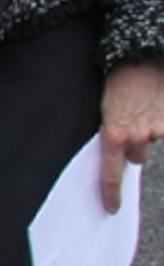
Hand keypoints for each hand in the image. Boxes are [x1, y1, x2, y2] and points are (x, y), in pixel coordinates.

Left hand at [99, 60, 163, 212]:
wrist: (141, 57)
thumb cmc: (118, 82)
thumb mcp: (107, 112)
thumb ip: (113, 135)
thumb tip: (120, 157)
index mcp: (113, 135)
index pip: (110, 175)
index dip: (111, 194)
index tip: (112, 208)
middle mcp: (136, 136)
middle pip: (137, 157)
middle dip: (136, 147)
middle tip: (135, 128)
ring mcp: (157, 128)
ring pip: (154, 141)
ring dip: (151, 131)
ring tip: (147, 109)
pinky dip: (162, 122)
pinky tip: (157, 106)